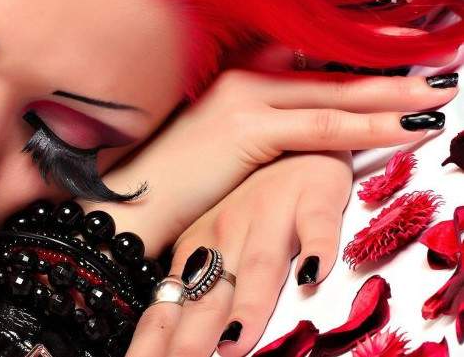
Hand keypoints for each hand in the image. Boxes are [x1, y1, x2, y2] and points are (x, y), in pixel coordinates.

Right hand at [95, 69, 455, 254]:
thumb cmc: (164, 182)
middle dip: (382, 79)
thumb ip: (251, 129)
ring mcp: (243, 99)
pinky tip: (402, 129)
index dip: (349, 72)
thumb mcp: (212, 146)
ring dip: (389, 98)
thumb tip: (291, 130)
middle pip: (326, 77)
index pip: (305, 68)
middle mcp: (239, 79)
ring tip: (432, 99)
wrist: (125, 200)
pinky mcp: (247, 127)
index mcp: (231, 80)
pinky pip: (322, 126)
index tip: (386, 77)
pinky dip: (369, 127)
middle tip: (431, 80)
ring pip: (331, 96)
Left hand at [125, 151, 352, 356]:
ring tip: (236, 346)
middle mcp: (228, 236)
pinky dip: (315, 247)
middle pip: (208, 298)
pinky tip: (312, 273)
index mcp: (199, 250)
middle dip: (191, 340)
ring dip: (248, 306)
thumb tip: (186, 343)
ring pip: (257, 267)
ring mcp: (269, 214)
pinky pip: (315, 225)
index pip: (171, 305)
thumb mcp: (216, 242)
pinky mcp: (313, 194)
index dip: (154, 341)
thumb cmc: (251, 195)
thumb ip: (202, 290)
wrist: (286, 133)